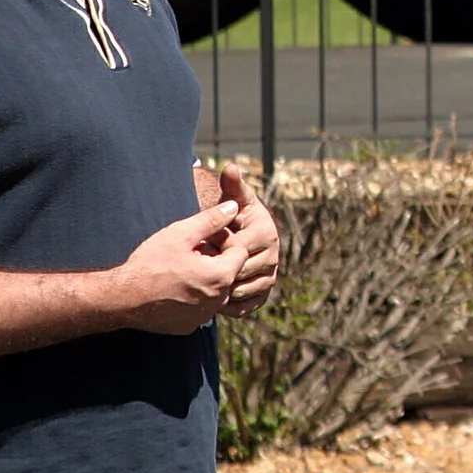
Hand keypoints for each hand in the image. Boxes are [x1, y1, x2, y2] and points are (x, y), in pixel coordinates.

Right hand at [110, 202, 247, 334]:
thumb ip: (211, 220)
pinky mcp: (188, 326)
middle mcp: (217, 301)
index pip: (240, 252)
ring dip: (204, 280)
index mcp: (220, 277)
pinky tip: (172, 289)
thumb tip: (234, 206)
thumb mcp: (180, 234)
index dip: (224, 242)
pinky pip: (199, 308)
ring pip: (215, 292)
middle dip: (215, 261)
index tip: (203, 241)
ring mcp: (202, 317)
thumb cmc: (150, 263)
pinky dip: (192, 298)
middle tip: (190, 254)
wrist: (120, 298)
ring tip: (180, 270)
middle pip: (229, 273)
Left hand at [216, 162, 281, 318]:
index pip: (236, 246)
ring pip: (240, 290)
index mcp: (267, 232)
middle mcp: (274, 255)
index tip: (203, 243)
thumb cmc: (231, 216)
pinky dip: (226, 304)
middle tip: (198, 265)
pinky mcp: (263, 294)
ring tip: (203, 279)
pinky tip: (211, 294)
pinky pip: (243, 306)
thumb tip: (230, 166)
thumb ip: (231, 187)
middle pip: (239, 271)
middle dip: (217, 268)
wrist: (238, 238)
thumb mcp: (231, 200)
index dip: (216, 247)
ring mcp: (270, 276)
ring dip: (220, 288)